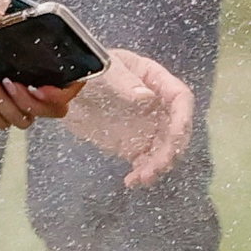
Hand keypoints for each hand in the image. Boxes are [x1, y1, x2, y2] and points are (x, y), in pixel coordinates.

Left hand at [0, 0, 82, 129]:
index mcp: (48, 55)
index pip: (71, 84)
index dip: (60, 93)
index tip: (38, 87)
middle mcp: (39, 79)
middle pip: (52, 110)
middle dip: (29, 103)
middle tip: (8, 82)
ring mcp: (19, 95)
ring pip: (25, 120)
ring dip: (4, 106)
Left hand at [63, 48, 193, 187]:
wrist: (67, 87)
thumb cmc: (89, 69)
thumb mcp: (106, 69)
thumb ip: (124, 82)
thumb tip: (147, 97)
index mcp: (154, 80)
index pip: (180, 98)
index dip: (183, 117)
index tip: (176, 136)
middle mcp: (157, 105)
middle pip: (176, 129)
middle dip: (171, 149)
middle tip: (157, 166)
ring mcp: (147, 126)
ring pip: (163, 149)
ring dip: (158, 166)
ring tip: (141, 178)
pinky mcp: (133, 144)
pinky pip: (145, 161)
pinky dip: (142, 173)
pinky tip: (131, 181)